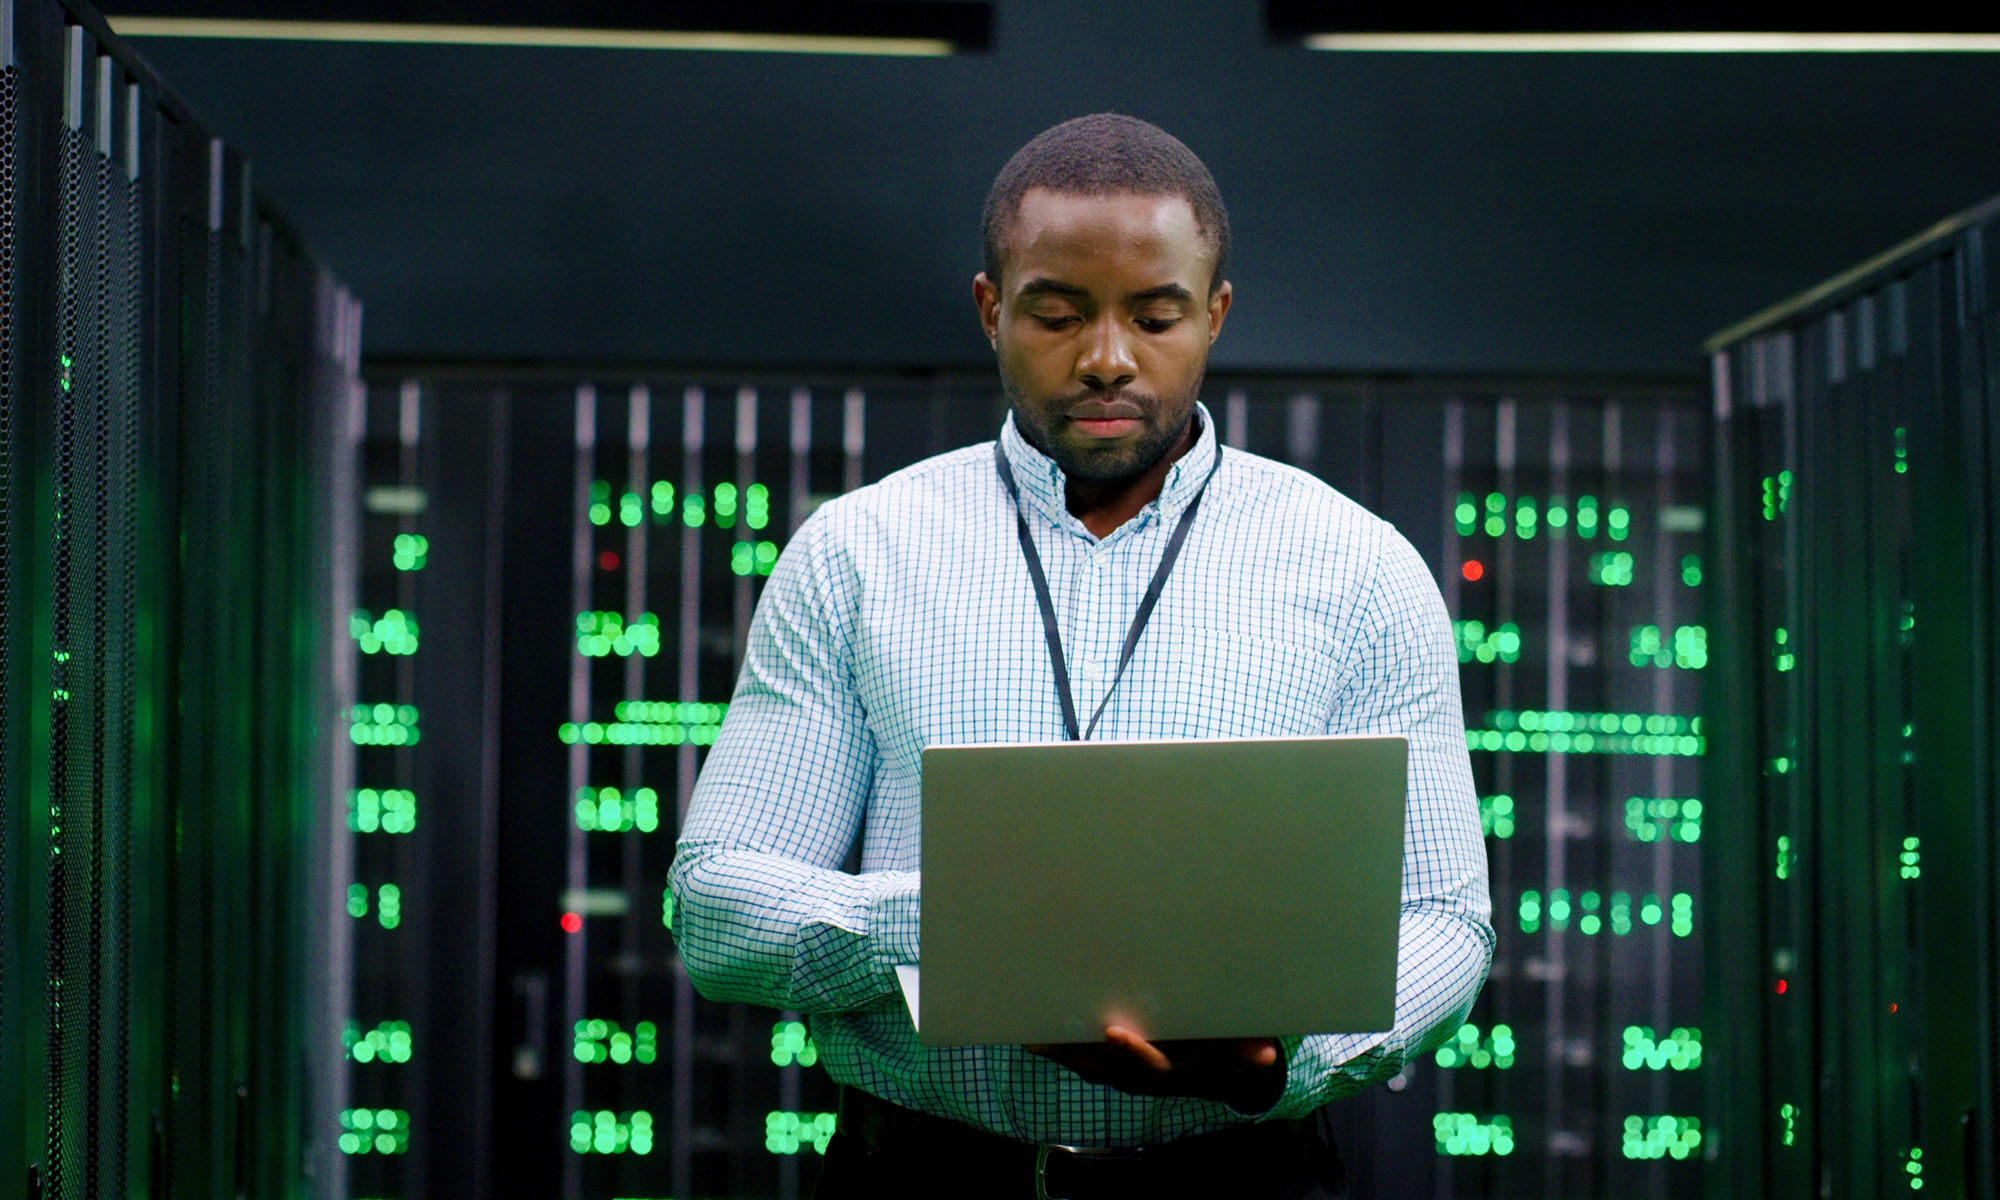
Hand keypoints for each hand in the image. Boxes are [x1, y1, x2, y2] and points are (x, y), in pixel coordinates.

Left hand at [1028, 1025, 1285, 1111]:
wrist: (1222, 1074)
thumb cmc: (1230, 1053)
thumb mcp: (1245, 1052)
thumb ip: (1250, 1051)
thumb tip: (1266, 1055)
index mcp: (1176, 1071)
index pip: (1152, 1067)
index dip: (1133, 1053)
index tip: (1114, 1034)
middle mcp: (1147, 1079)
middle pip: (1109, 1068)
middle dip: (1083, 1050)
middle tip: (1056, 1029)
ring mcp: (1127, 1076)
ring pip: (1090, 1067)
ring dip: (1063, 1052)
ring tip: (1036, 1032)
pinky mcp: (1113, 1069)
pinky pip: (1081, 1061)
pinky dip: (1059, 1051)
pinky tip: (1034, 1036)